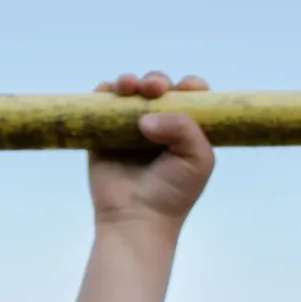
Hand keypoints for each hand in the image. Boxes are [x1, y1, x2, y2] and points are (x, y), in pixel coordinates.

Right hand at [89, 71, 214, 228]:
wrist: (137, 220)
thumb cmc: (173, 193)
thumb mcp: (198, 159)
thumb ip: (185, 127)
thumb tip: (145, 117)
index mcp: (185, 131)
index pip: (191, 97)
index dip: (189, 87)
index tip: (184, 89)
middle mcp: (158, 126)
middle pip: (158, 89)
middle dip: (157, 81)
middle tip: (154, 90)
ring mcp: (129, 129)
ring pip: (130, 92)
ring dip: (130, 82)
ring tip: (129, 87)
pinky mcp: (103, 134)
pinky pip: (101, 104)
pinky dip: (104, 91)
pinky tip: (110, 91)